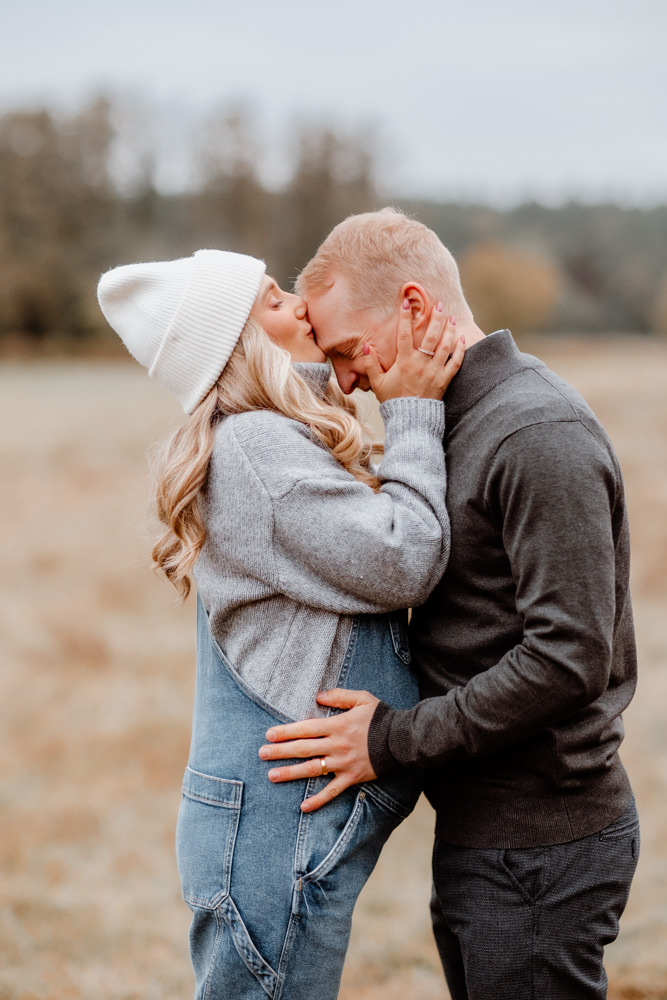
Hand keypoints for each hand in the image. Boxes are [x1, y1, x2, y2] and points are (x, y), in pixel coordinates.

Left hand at [258, 688, 379, 811]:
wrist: (402, 739)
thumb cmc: (380, 716)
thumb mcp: (361, 698)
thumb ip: (338, 696)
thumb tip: (318, 696)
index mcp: (337, 725)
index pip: (305, 728)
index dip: (286, 732)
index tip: (269, 735)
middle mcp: (336, 745)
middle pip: (303, 749)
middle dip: (281, 751)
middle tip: (261, 754)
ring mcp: (343, 763)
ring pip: (312, 769)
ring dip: (291, 773)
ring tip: (272, 776)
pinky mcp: (352, 778)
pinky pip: (332, 791)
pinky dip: (318, 800)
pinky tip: (303, 807)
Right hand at [363, 300, 464, 403]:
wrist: (411, 420)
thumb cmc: (393, 400)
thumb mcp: (378, 383)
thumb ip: (371, 364)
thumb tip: (366, 346)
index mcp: (404, 362)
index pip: (404, 334)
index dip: (405, 317)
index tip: (406, 303)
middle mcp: (421, 364)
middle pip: (430, 336)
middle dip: (435, 318)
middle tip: (439, 304)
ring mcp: (434, 372)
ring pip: (445, 346)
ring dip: (449, 330)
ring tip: (451, 317)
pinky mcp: (444, 380)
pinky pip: (455, 363)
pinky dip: (460, 350)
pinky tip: (461, 338)